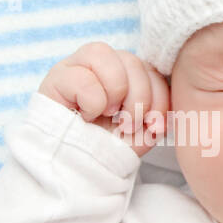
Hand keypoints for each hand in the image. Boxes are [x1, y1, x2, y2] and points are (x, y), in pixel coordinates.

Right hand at [38, 42, 170, 157]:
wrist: (73, 168)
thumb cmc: (104, 147)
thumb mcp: (139, 133)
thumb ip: (156, 115)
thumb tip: (166, 108)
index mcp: (123, 73)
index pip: (149, 67)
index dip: (159, 96)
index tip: (156, 126)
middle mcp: (99, 64)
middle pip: (130, 59)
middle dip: (139, 96)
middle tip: (128, 125)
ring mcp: (75, 67)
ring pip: (103, 54)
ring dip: (115, 90)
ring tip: (108, 115)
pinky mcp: (56, 79)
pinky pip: (82, 77)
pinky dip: (92, 102)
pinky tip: (85, 116)